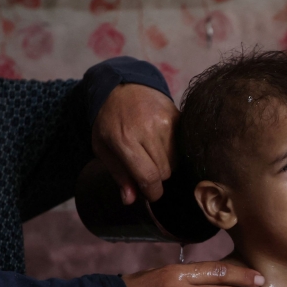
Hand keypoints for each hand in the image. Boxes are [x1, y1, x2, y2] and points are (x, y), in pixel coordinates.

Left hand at [92, 83, 177, 203]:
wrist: (122, 86)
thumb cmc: (109, 121)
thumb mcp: (103, 148)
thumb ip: (118, 175)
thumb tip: (130, 200)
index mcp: (124, 139)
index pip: (149, 176)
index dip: (153, 192)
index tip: (151, 195)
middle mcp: (147, 129)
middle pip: (165, 171)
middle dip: (157, 176)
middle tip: (146, 167)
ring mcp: (165, 121)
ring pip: (176, 160)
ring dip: (166, 163)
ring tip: (152, 151)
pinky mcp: (178, 115)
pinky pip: (183, 146)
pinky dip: (174, 150)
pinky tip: (162, 141)